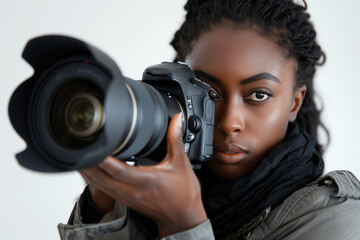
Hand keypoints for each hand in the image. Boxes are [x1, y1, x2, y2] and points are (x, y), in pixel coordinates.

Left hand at [79, 113, 206, 236]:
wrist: (182, 217)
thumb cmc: (183, 194)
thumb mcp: (181, 164)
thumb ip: (175, 139)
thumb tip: (176, 119)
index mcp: (146, 181)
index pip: (119, 170)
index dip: (104, 159)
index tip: (94, 145)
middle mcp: (132, 191)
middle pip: (101, 178)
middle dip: (88, 162)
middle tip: (79, 143)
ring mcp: (126, 197)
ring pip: (98, 185)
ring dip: (87, 170)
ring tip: (78, 153)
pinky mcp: (124, 200)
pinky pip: (101, 189)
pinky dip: (92, 178)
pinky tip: (89, 167)